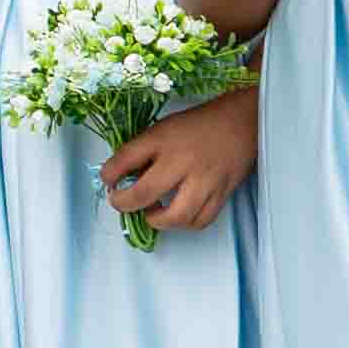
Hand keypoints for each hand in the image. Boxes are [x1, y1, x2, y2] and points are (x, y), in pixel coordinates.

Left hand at [100, 86, 260, 240]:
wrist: (240, 123)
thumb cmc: (196, 126)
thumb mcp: (162, 128)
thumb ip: (141, 151)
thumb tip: (119, 176)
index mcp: (164, 139)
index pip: (126, 158)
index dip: (109, 175)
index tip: (108, 181)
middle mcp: (183, 161)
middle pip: (145, 193)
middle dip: (125, 204)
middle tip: (122, 203)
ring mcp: (205, 180)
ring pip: (176, 217)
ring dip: (157, 221)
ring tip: (152, 211)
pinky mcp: (222, 194)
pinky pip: (200, 221)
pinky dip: (184, 224)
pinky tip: (177, 215)